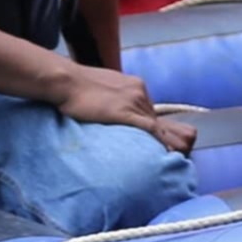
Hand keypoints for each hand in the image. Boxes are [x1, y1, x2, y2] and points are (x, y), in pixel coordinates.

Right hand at [57, 63, 198, 153]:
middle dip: (165, 137)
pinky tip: (167, 153)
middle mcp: (139, 91)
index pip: (149, 111)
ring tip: (175, 160)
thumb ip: (112, 100)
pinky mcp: (126, 112)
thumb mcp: (101, 89)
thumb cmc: (76, 87)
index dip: (155, 129)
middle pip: (157, 119)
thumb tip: (111, 112)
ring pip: (158, 126)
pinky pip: (150, 130)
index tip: (160, 142)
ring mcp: (134, 101)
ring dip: (166, 142)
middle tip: (173, 154)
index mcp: (134, 85)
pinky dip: (160, 142)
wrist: (66, 81)